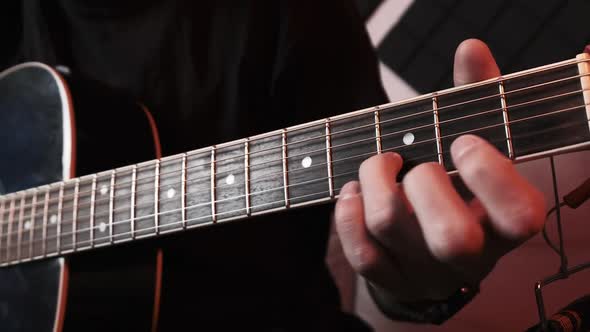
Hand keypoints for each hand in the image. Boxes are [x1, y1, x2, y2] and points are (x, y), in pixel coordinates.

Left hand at [333, 39, 545, 301]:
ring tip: (377, 163)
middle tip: (414, 163)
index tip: (463, 142)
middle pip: (450, 237)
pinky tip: (353, 192)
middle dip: (423, 183)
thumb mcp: (478, 148)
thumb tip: (470, 51)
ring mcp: (426, 273)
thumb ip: (477, 99)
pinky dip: (348, 214)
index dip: (490, 175)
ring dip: (374, 180)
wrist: (436, 254)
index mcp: (506, 224)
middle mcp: (471, 258)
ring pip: (390, 228)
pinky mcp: (390, 280)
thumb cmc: (461, 189)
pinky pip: (361, 254)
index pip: (520, 218)